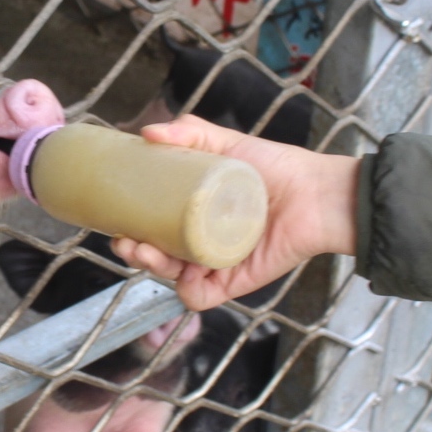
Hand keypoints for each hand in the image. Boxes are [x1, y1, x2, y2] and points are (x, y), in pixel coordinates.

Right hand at [110, 116, 359, 310]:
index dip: (129, 227)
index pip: (151, 226)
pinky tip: (182, 277)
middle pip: (154, 256)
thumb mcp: (227, 143)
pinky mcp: (232, 283)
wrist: (316, 194)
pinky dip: (187, 293)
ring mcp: (214, 264)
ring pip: (170, 277)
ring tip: (145, 250)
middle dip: (132, 252)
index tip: (115, 220)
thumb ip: (189, 132)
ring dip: (150, 269)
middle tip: (127, 239)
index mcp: (192, 214)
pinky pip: (199, 299)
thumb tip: (146, 132)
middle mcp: (199, 241)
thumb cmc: (277, 168)